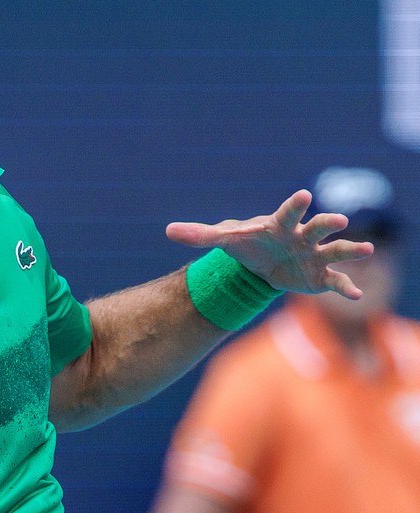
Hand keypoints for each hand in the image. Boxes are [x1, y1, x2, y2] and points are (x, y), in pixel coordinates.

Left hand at [165, 189, 374, 298]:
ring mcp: (314, 256)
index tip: (304, 195)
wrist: (260, 264)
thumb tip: (168, 230)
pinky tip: (357, 294)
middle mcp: (302, 237)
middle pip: (317, 227)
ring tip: (367, 250)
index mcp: (280, 225)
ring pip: (335, 250)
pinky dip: (346, 287)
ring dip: (350, 250)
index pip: (288, 211)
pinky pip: (336, 281)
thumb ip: (199, 235)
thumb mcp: (223, 240)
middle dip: (327, 223)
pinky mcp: (319, 276)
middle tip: (339, 220)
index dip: (295, 204)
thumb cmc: (246, 245)